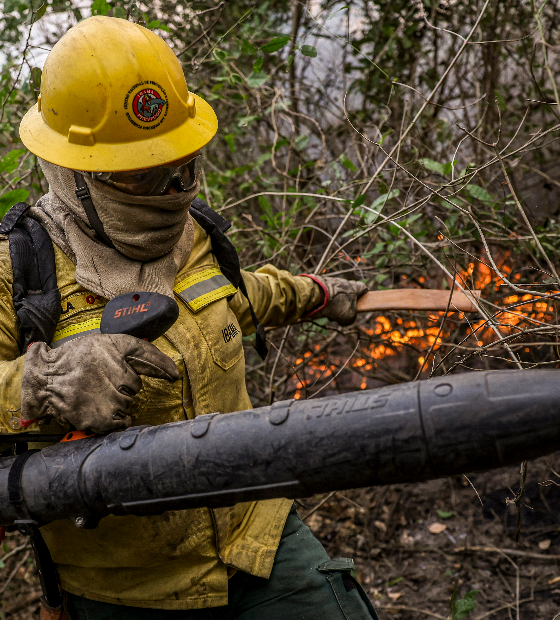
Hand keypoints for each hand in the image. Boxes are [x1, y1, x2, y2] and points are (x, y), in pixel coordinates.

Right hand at [21, 334, 179, 433]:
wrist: (44, 379)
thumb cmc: (75, 360)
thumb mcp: (104, 343)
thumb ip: (135, 351)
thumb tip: (168, 368)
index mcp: (116, 351)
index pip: (147, 356)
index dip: (163, 366)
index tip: (174, 375)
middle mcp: (116, 373)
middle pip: (136, 386)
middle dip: (123, 385)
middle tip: (101, 382)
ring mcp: (110, 398)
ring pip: (128, 403)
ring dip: (117, 402)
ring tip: (95, 394)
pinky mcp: (101, 418)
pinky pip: (122, 421)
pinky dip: (115, 418)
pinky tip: (100, 408)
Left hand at [302, 275, 367, 325]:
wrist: (316, 295)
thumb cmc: (336, 304)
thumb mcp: (349, 317)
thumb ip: (351, 319)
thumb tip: (346, 320)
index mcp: (354, 287)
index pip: (364, 289)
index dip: (363, 297)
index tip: (360, 305)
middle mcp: (344, 282)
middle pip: (348, 295)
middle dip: (345, 306)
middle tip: (341, 314)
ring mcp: (332, 282)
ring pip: (337, 297)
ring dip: (334, 306)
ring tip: (329, 314)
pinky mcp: (321, 284)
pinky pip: (326, 295)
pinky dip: (324, 303)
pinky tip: (321, 309)